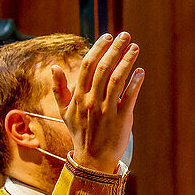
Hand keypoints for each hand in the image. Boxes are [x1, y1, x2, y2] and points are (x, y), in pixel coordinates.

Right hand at [51, 31, 143, 173]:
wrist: (92, 158)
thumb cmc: (79, 133)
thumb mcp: (64, 111)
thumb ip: (59, 89)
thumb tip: (53, 67)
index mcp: (78, 96)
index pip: (88, 65)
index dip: (98, 49)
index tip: (108, 36)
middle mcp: (91, 100)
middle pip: (104, 68)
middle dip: (115, 49)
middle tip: (126, 36)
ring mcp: (107, 109)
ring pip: (117, 79)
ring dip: (127, 61)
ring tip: (135, 48)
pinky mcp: (121, 119)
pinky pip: (129, 97)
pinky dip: (135, 82)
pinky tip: (141, 71)